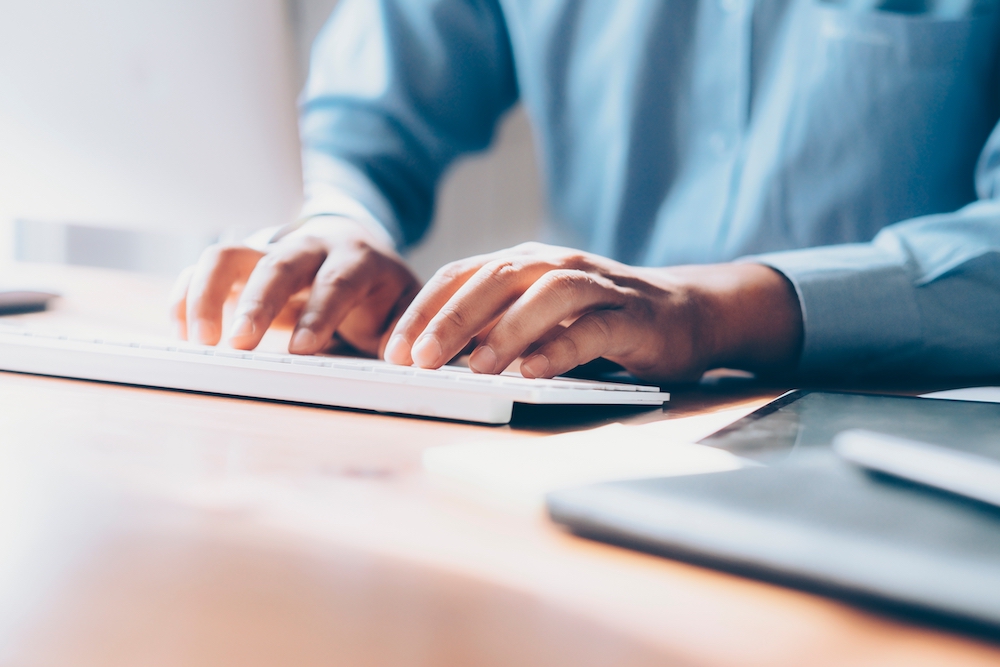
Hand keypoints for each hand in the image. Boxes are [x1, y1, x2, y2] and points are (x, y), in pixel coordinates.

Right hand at [170, 217, 420, 356]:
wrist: (355, 249)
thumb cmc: (379, 288)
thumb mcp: (404, 304)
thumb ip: (405, 328)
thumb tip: (402, 356)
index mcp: (355, 259)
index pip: (338, 281)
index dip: (320, 312)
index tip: (303, 349)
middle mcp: (308, 249)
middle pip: (277, 265)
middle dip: (257, 303)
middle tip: (239, 344)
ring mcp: (269, 253)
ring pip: (229, 256)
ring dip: (209, 295)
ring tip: (201, 342)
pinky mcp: (240, 265)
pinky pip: (203, 270)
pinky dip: (186, 297)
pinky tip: (182, 334)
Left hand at [383, 242, 802, 381]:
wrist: (685, 311)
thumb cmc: (597, 318)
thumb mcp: (536, 316)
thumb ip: (492, 326)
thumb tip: (431, 357)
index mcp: (523, 263)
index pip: (461, 275)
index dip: (423, 310)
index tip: (392, 350)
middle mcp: (555, 264)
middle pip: (495, 279)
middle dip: (451, 319)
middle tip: (420, 360)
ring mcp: (597, 286)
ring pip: (545, 295)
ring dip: (507, 330)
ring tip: (478, 368)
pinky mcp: (631, 315)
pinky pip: (593, 328)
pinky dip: (562, 347)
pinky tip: (536, 371)